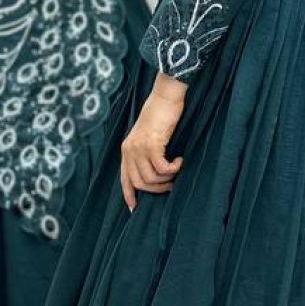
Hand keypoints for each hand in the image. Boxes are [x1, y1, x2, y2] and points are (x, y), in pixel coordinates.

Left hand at [120, 75, 186, 210]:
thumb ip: (147, 153)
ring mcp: (138, 147)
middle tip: (171, 182)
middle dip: (157, 188)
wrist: (165, 96)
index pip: (124, 178)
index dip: (129, 195)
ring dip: (167, 178)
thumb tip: (155, 175)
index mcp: (127, 149)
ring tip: (176, 168)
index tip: (134, 208)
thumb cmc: (161, 115)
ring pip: (151, 178)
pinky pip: (162, 168)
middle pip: (139, 183)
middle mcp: (129, 150)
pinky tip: (180, 159)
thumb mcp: (149, 136)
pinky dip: (173, 168)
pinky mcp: (151, 144)